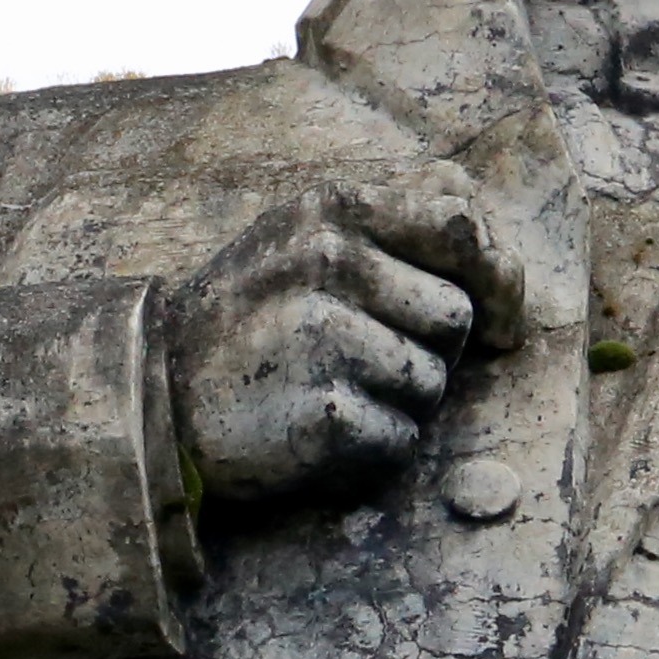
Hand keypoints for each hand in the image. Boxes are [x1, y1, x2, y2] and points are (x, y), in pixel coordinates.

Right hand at [162, 168, 517, 511]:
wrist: (156, 396)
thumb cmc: (251, 316)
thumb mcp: (305, 237)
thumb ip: (394, 217)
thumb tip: (488, 234)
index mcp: (331, 209)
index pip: (461, 227)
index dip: (499, 278)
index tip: (503, 320)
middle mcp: (328, 261)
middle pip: (455, 317)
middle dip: (426, 348)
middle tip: (356, 358)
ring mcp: (323, 336)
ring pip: (432, 382)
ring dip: (398, 401)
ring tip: (330, 390)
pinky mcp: (323, 414)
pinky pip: (401, 440)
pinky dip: (372, 449)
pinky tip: (317, 430)